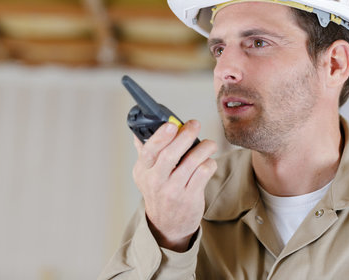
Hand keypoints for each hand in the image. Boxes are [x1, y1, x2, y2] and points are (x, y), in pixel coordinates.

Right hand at [132, 120, 217, 251]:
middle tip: (194, 125)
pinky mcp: (190, 197)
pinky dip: (209, 163)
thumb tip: (139, 131)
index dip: (161, 136)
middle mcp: (156, 181)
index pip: (149, 151)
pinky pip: (204, 173)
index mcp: (143, 171)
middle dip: (185, 136)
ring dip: (204, 148)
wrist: (166, 225)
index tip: (172, 124)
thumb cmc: (158, 193)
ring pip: (192, 162)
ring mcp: (173, 191)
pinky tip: (208, 162)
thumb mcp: (145, 174)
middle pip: (170, 155)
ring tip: (209, 144)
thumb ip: (144, 152)